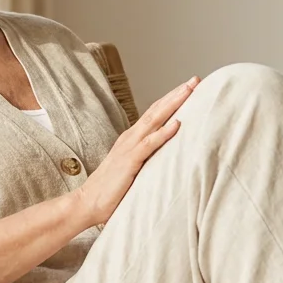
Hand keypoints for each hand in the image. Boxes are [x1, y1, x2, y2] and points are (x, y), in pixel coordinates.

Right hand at [76, 75, 200, 226]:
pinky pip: (149, 144)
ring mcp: (129, 147)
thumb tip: (166, 160)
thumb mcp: (133, 170)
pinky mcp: (129, 161)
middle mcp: (130, 138)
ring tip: (189, 90)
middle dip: (177, 94)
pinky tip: (177, 124)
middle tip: (195, 79)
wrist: (87, 203)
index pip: (155, 114)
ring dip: (173, 104)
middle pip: (157, 110)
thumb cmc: (111, 191)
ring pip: (154, 120)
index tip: (189, 87)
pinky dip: (163, 133)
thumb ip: (146, 160)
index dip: (171, 99)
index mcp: (132, 139)